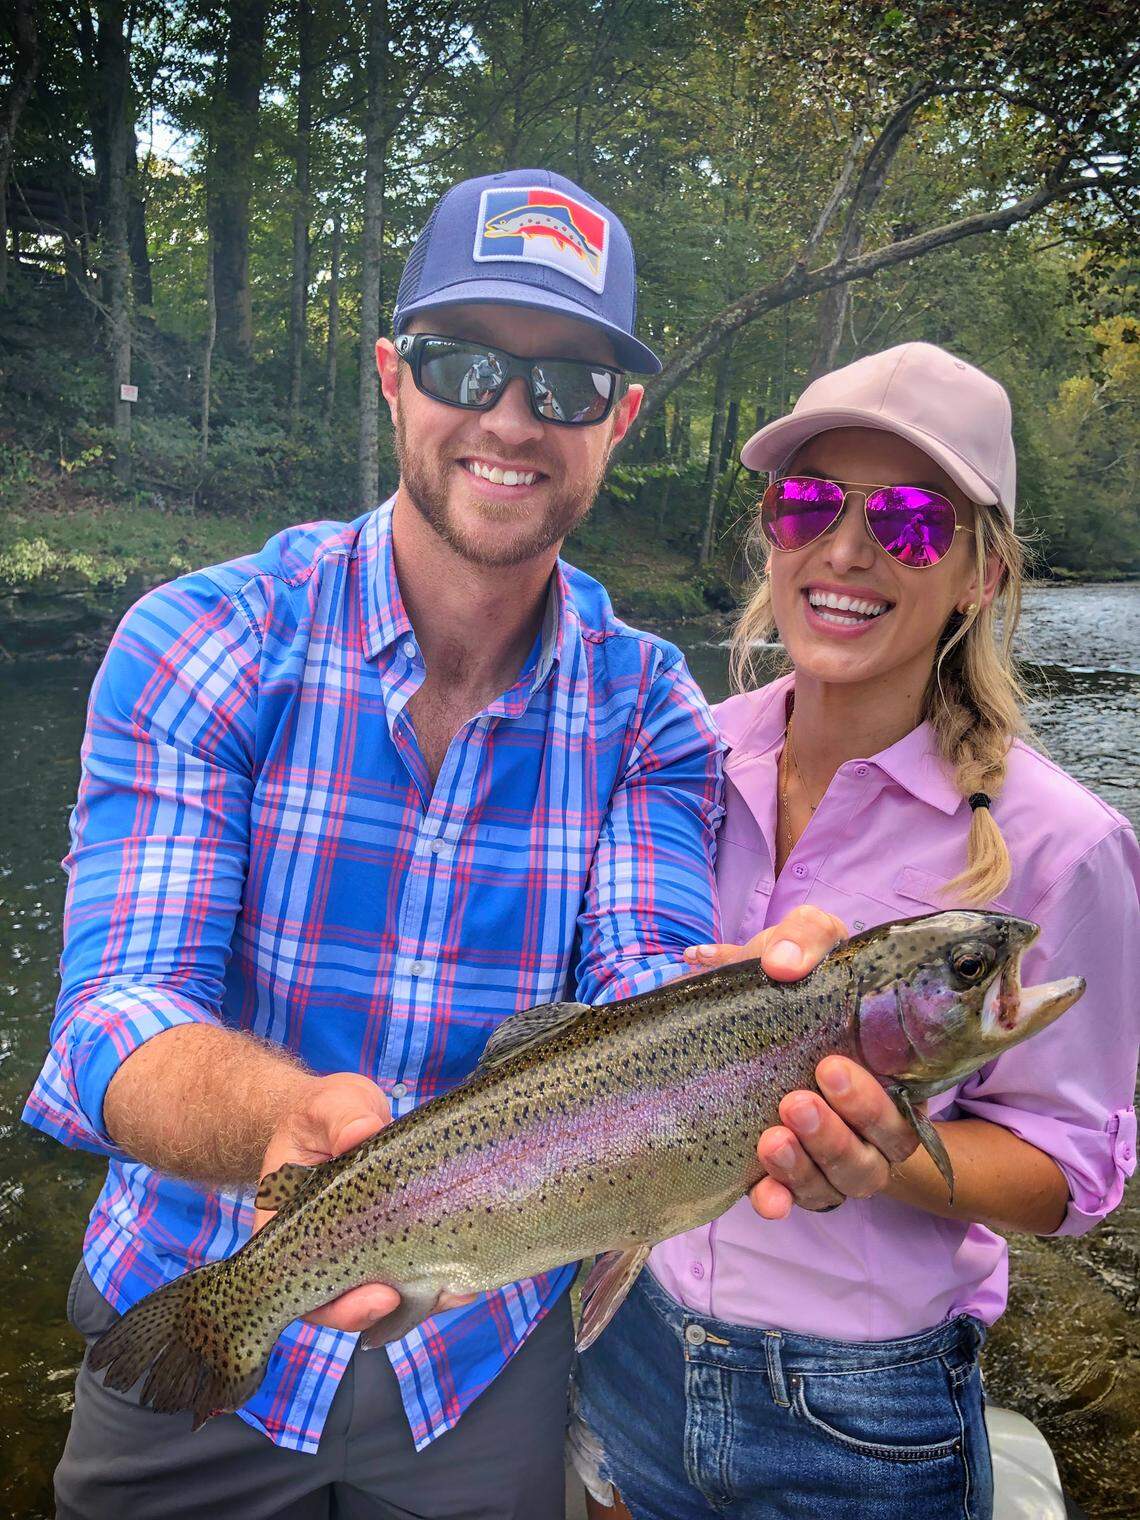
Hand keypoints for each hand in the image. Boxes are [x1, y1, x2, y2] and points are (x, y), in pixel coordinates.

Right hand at [255, 1072, 474, 1331]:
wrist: (345, 1112)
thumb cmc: (325, 1112)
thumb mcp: (328, 1106)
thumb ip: (340, 1119)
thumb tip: (362, 1133)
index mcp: (289, 1227)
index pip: (302, 1287)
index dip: (337, 1307)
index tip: (379, 1296)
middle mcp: (323, 1249)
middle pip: (344, 1304)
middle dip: (383, 1312)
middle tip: (420, 1297)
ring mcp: (360, 1250)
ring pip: (384, 1296)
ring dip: (419, 1302)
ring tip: (458, 1289)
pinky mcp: (395, 1240)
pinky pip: (412, 1274)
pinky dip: (437, 1281)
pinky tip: (467, 1278)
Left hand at [683, 908, 918, 1216]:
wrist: (737, 1001)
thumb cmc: (790, 975)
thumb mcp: (805, 942)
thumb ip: (806, 938)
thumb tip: (784, 964)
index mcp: (886, 1075)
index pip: (903, 1113)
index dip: (872, 1105)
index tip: (829, 1067)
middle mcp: (865, 1125)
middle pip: (876, 1157)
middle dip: (838, 1134)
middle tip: (795, 1101)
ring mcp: (825, 1153)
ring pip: (839, 1184)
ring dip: (807, 1168)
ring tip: (771, 1138)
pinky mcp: (783, 1170)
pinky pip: (791, 1200)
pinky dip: (780, 1200)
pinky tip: (763, 1197)